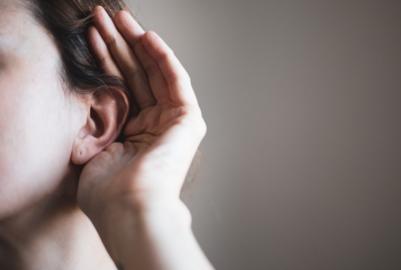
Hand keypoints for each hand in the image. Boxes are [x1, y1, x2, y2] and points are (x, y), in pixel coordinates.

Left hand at [76, 6, 207, 263]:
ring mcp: (174, 122)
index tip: (92, 36)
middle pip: (137, 76)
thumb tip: (90, 97)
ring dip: (138, 44)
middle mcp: (156, 125)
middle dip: (120, 45)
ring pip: (155, 73)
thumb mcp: (93, 146)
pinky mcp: (188, 120)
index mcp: (134, 133)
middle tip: (105, 17)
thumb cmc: (108, 189)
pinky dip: (163, 58)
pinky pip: (176, 81)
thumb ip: (96, 120)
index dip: (105, 60)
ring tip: (120, 17)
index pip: (121, 87)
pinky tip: (147, 37)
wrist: (129, 207)